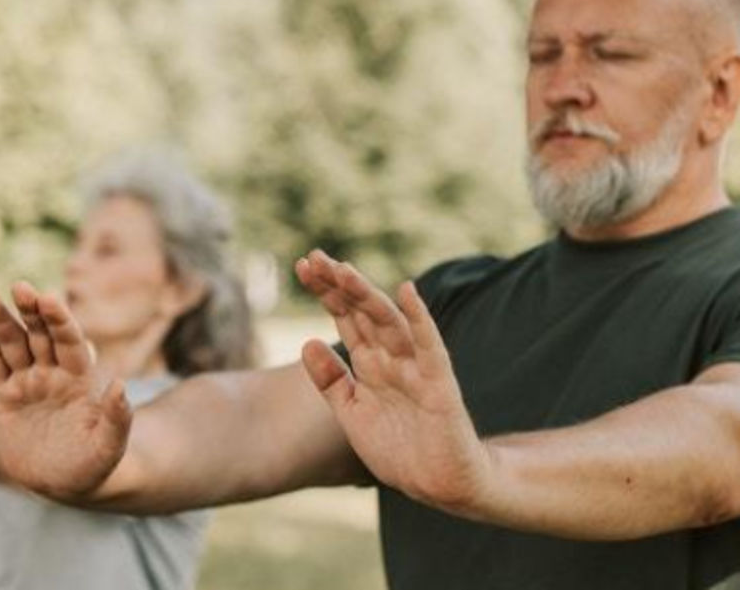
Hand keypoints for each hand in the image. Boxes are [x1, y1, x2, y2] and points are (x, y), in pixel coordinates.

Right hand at [0, 282, 130, 497]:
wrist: (62, 485)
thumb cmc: (93, 466)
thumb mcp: (108, 447)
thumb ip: (116, 419)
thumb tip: (120, 386)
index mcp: (79, 378)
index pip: (69, 341)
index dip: (59, 320)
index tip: (49, 299)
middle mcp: (52, 372)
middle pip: (40, 334)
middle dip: (30, 310)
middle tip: (21, 287)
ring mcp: (26, 381)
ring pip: (12, 343)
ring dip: (0, 319)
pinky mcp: (2, 396)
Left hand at [296, 250, 493, 511]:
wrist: (438, 485)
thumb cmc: (398, 449)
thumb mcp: (351, 414)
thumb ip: (330, 381)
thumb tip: (306, 342)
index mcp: (370, 363)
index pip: (346, 318)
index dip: (326, 292)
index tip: (302, 266)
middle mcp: (391, 358)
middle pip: (363, 312)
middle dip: (339, 285)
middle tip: (314, 257)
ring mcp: (415, 367)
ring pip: (388, 322)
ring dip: (366, 295)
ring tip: (342, 270)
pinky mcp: (439, 384)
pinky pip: (429, 346)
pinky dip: (419, 319)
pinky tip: (407, 292)